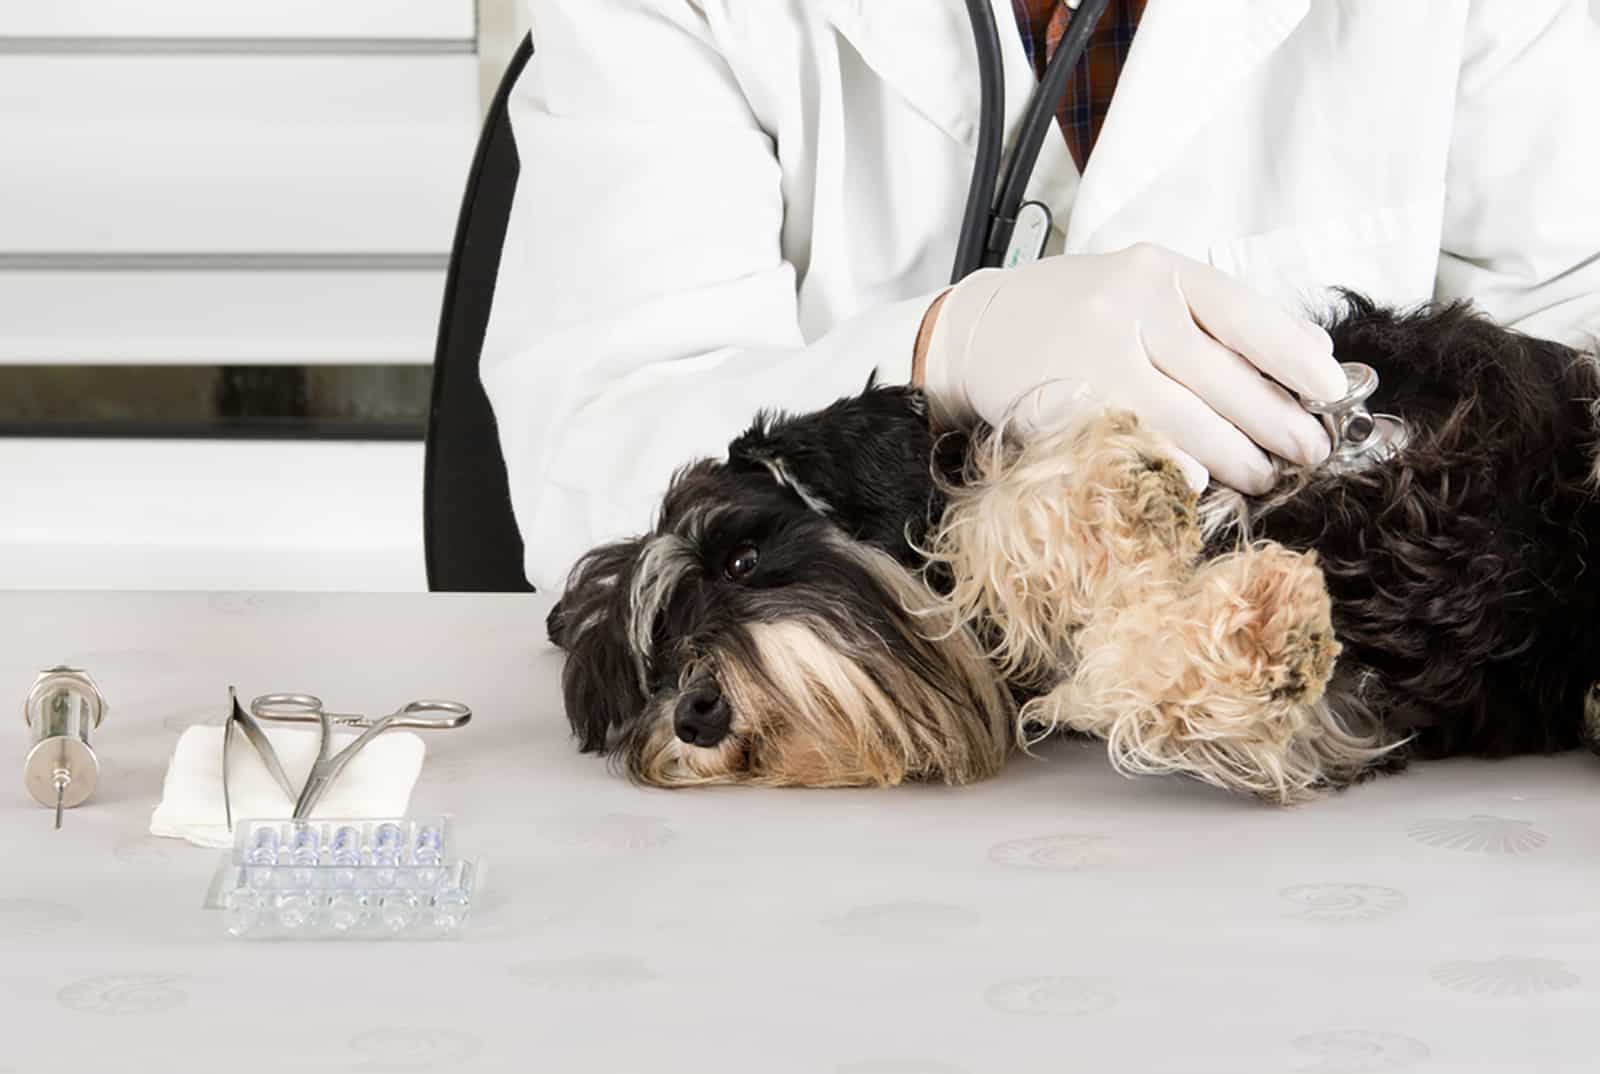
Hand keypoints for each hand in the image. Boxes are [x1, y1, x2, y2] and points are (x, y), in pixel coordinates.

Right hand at [915, 243, 1346, 493]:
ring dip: (1239, 459)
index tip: (1334, 394)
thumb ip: (1216, 315)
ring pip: (1190, 422)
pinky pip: (1142, 449)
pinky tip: (1206, 483)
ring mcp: (1097, 359)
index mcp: (1158, 271)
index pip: (1248, 317)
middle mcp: (1129, 307)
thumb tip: (1311, 354)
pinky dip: (1181, 472)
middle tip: (1310, 453)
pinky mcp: (1070, 409)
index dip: (1298, 362)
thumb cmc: (1074, 312)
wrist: (978, 332)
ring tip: (1266, 476)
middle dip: (1279, 424)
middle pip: (1226, 379)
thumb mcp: (1143, 287)